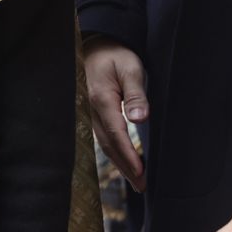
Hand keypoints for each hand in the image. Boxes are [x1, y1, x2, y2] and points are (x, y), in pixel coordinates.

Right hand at [83, 37, 147, 190]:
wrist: (97, 44)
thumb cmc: (116, 55)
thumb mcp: (131, 68)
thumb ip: (136, 94)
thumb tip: (140, 119)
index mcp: (101, 99)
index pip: (116, 134)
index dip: (129, 155)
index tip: (141, 173)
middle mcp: (91, 109)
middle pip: (108, 144)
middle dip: (125, 167)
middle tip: (141, 187)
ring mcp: (89, 112)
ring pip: (104, 143)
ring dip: (120, 162)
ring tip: (135, 180)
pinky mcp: (92, 112)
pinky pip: (102, 136)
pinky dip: (114, 151)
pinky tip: (122, 160)